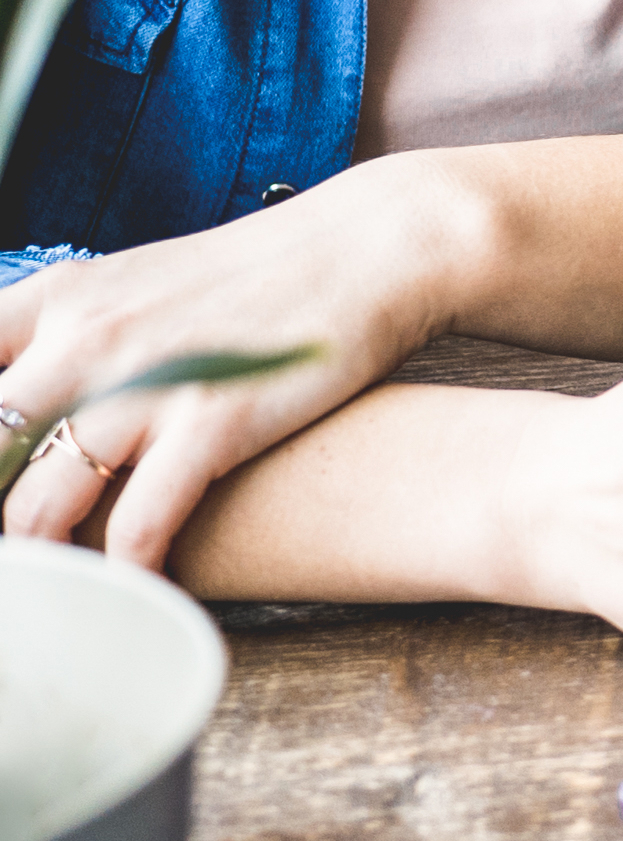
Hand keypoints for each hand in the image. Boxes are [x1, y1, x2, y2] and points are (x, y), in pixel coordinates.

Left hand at [1, 158, 480, 565]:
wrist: (371, 246)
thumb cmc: (255, 278)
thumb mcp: (135, 286)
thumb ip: (65, 340)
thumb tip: (22, 405)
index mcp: (58, 300)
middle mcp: (85, 340)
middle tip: (18, 561)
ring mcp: (146, 384)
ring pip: (35, 510)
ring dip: (39, 565)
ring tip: (56, 594)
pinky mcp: (213, 422)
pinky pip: (137, 528)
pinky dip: (126, 576)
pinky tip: (136, 592)